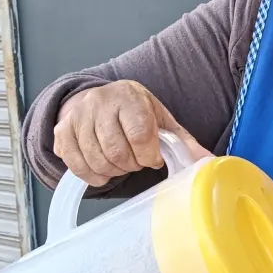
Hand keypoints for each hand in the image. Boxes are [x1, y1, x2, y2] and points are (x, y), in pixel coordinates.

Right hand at [52, 80, 210, 186]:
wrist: (100, 98)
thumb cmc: (135, 112)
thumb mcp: (161, 120)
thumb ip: (184, 142)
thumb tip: (210, 163)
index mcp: (129, 97)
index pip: (140, 134)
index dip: (149, 155)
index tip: (153, 158)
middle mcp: (99, 103)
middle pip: (117, 152)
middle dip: (132, 164)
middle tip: (136, 159)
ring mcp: (77, 118)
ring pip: (97, 161)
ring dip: (114, 170)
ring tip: (122, 161)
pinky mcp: (62, 133)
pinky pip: (76, 166)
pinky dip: (93, 175)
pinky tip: (103, 168)